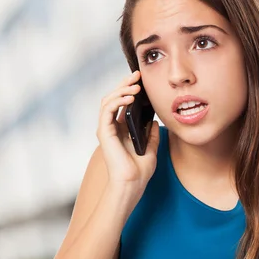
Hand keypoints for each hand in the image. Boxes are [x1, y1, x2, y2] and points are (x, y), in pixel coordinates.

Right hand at [96, 69, 158, 186]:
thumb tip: (155, 121)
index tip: (141, 80)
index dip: (129, 90)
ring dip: (121, 89)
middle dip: (124, 84)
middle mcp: (111, 128)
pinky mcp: (104, 132)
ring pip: (108, 100)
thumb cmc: (140, 171)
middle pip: (114, 98)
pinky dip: (117, 100)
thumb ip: (152, 134)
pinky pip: (107, 109)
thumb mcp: (151, 148)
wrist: (132, 184)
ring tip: (135, 84)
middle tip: (137, 74)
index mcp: (121, 130)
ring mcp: (106, 129)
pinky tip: (130, 96)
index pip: (122, 103)